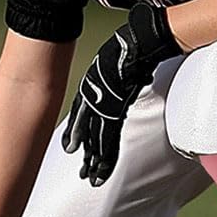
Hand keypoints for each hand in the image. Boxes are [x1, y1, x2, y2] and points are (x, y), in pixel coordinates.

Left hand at [62, 3, 180, 186]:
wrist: (143, 38)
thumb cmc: (138, 42)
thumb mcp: (126, 57)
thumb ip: (127, 71)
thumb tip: (140, 74)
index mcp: (96, 83)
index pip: (86, 115)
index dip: (79, 133)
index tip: (73, 148)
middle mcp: (96, 95)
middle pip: (90, 131)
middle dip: (87, 154)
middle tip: (83, 174)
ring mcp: (104, 102)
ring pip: (97, 139)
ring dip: (94, 161)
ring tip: (89, 178)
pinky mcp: (115, 107)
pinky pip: (109, 137)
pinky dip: (106, 155)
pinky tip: (100, 169)